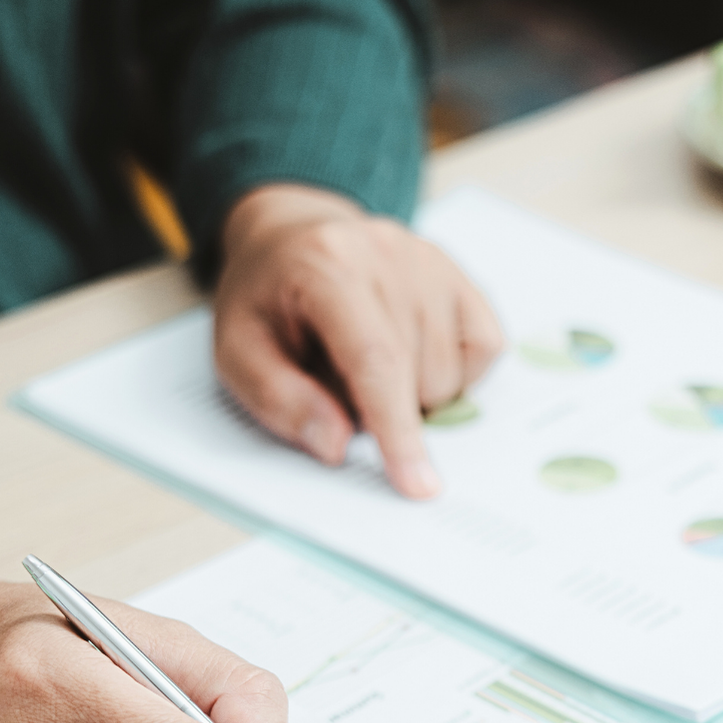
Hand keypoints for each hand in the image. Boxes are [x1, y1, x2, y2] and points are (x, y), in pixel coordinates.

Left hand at [212, 183, 503, 499]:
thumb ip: (279, 401)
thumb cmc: (267, 302)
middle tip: (337, 382)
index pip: (375, 360)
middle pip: (419, 376)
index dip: (396, 429)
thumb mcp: (237, 353)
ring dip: (414, 393)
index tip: (417, 485)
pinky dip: (454, 373)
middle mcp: (388, 254)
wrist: (294, 237)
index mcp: (327, 266)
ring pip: (454, 374)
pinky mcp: (460, 276)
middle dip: (383, 409)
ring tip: (368, 362)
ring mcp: (432, 262)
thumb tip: (337, 445)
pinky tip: (413, 355)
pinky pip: (485, 351)